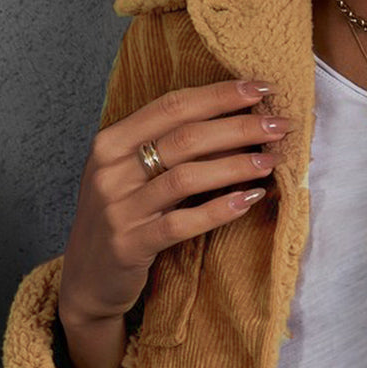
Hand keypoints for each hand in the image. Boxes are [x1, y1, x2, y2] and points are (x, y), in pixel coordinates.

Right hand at [57, 78, 297, 367]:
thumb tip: (232, 124)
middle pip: (185, 138)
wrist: (88, 279)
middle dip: (238, 127)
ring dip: (235, 165)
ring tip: (270, 161)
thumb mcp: (130, 176)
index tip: (261, 87)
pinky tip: (249, 200)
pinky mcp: (131, 244)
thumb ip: (164, 150)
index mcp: (110, 143)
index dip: (219, 95)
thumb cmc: (121, 221)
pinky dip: (219, 210)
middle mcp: (110, 170)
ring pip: (186, 177)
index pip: (172, 106)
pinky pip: (182, 223)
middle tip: (278, 125)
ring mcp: (118, 208)